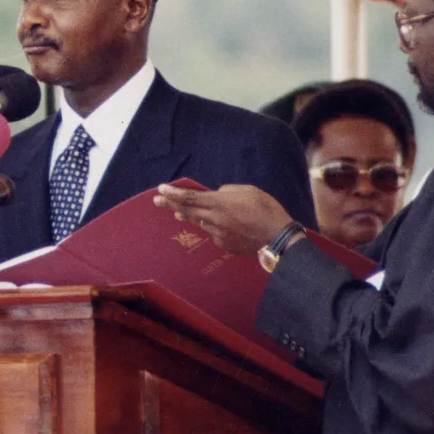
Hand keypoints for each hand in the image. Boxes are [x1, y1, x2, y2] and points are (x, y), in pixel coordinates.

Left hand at [153, 183, 293, 254]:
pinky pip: (211, 232)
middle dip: (169, 204)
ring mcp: (217, 234)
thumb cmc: (266, 209)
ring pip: (198, 222)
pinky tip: (215, 223)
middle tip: (156, 200)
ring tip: (177, 211)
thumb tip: (215, 195)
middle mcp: (214, 219)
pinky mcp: (223, 244)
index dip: (173, 194)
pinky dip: (209, 225)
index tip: (160, 189)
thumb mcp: (248, 190)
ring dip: (187, 215)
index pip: (190, 198)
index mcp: (220, 203)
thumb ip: (227, 191)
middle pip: (186, 211)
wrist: (277, 238)